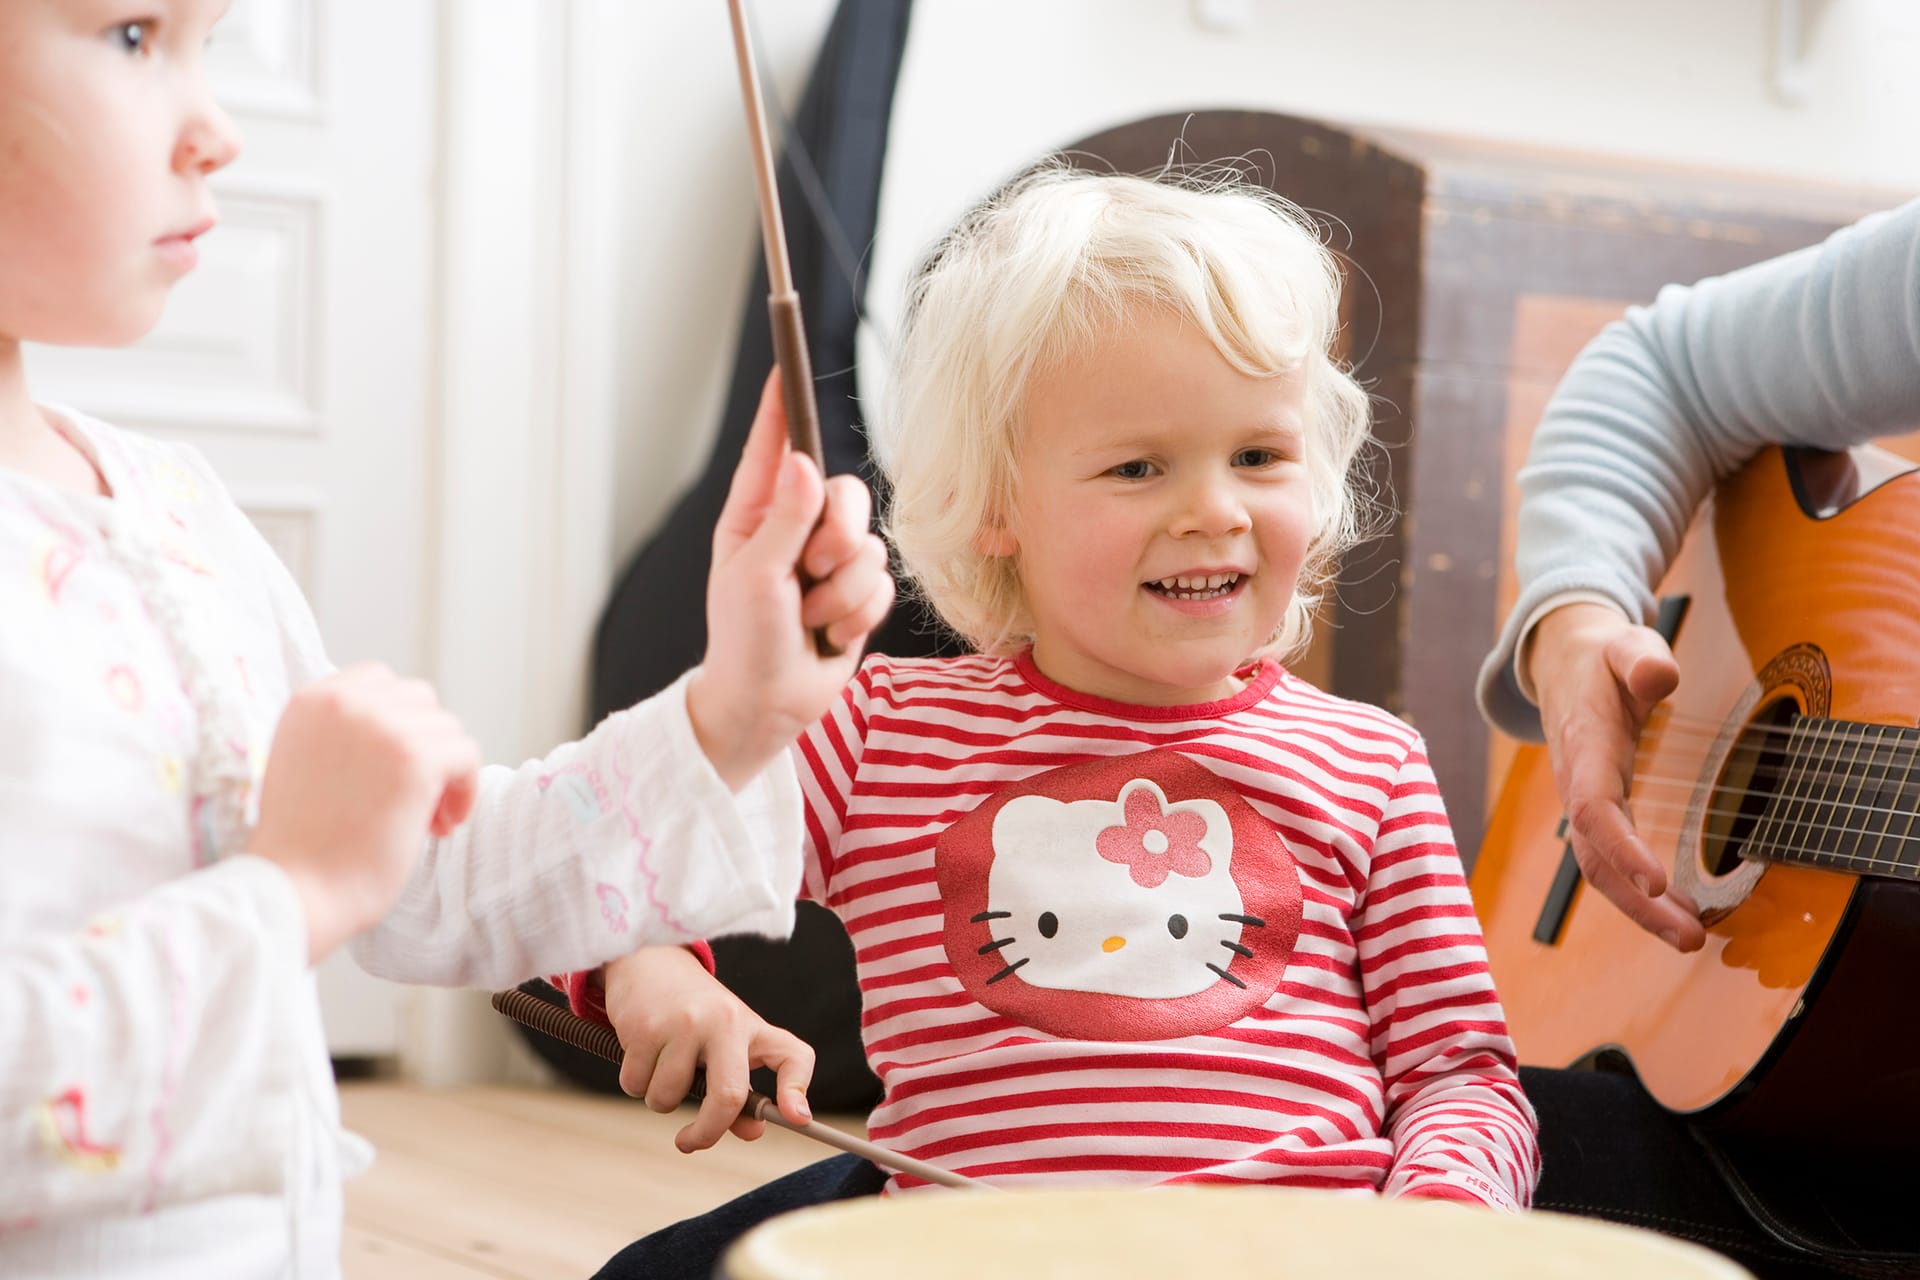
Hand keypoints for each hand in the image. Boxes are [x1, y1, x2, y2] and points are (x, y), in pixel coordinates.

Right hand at [249, 664, 480, 964]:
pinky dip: (464, 789)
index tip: (397, 767)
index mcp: (310, 700)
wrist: (293, 891)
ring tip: (427, 819)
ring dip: (445, 773)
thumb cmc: (302, 845)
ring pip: (447, 729)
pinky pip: (466, 754)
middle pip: (419, 699)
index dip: (399, 722)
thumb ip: (344, 733)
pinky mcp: (415, 756)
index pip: (378, 680)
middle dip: (425, 744)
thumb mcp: (306, 763)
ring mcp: (380, 725)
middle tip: (417, 797)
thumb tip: (408, 722)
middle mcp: (343, 701)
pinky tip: (443, 824)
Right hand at [602, 946, 815, 1152]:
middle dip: (707, 1132)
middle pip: (728, 1095)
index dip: (797, 1090)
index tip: (797, 1119)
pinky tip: (643, 1052)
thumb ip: (742, 1090)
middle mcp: (724, 1022)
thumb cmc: (695, 1014)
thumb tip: (751, 1132)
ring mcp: (683, 1024)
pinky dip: (636, 1082)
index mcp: (751, 1027)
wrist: (650, 961)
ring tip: (663, 1065)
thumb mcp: (727, 1042)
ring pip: (668, 1098)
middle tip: (690, 1141)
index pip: (792, 1056)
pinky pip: (636, 1085)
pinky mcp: (644, 1027)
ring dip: (660, 1098)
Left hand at [688, 369, 894, 788]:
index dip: (783, 406)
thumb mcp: (755, 577)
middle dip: (837, 536)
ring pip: (869, 544)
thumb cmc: (743, 641)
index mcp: (757, 514)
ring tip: (810, 618)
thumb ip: (784, 519)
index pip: (776, 446)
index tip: (787, 363)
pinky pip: (883, 582)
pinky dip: (858, 612)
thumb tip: (803, 461)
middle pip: (845, 493)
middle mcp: (796, 528)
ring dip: (842, 590)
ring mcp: (829, 561)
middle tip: (811, 571)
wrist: (769, 707)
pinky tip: (831, 634)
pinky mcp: (858, 592)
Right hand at [1527, 602, 1703, 950]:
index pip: (1594, 808)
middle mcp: (1576, 784)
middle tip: (1691, 936)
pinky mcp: (1598, 811)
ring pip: (1598, 869)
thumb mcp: (1625, 644)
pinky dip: (1641, 894)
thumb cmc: (1602, 656)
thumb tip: (1662, 677)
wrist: (1563, 662)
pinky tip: (1678, 912)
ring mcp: (1583, 802)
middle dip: (1637, 904)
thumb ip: (1641, 659)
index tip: (1656, 882)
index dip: (1621, 848)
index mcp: (1584, 747)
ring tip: (1691, 936)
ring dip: (1641, 910)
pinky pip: (1611, 862)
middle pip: (1594, 858)